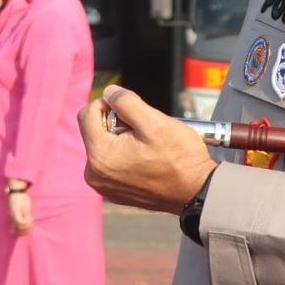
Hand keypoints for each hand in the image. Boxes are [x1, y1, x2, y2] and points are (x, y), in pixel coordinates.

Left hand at [5, 186, 32, 234]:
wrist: (17, 191)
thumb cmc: (20, 200)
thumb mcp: (23, 210)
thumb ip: (23, 217)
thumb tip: (26, 226)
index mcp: (11, 219)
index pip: (15, 231)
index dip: (23, 232)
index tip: (29, 229)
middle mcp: (11, 219)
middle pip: (18, 231)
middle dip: (26, 230)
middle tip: (31, 225)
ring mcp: (13, 216)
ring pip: (20, 227)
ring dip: (27, 225)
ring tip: (31, 220)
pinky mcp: (15, 212)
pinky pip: (20, 222)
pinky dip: (27, 221)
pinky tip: (30, 217)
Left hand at [84, 86, 216, 212]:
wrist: (197, 192)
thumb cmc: (180, 159)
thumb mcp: (154, 122)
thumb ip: (126, 102)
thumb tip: (108, 92)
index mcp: (100, 156)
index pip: (87, 114)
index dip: (108, 103)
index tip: (131, 109)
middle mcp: (95, 174)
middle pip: (95, 131)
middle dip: (117, 123)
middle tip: (144, 131)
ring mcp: (104, 186)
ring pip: (104, 147)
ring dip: (121, 139)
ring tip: (147, 146)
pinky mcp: (114, 192)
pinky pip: (111, 164)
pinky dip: (124, 155)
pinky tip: (146, 159)